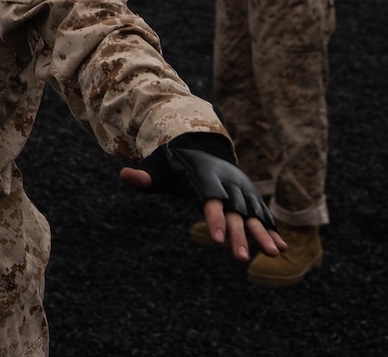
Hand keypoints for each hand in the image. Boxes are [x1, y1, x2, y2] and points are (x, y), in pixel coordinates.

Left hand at [120, 132, 282, 261]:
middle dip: (238, 235)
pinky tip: (280, 247)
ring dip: (262, 235)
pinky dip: (271, 229)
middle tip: (239, 259)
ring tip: (274, 254)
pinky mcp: (250, 198)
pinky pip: (262, 215)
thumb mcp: (158, 168)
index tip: (216, 239)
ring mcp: (241, 192)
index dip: (213, 219)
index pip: (209, 201)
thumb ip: (144, 177)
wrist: (202, 147)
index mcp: (204, 180)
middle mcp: (226, 186)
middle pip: (233, 213)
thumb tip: (124, 174)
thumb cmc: (175, 164)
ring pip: (253, 215)